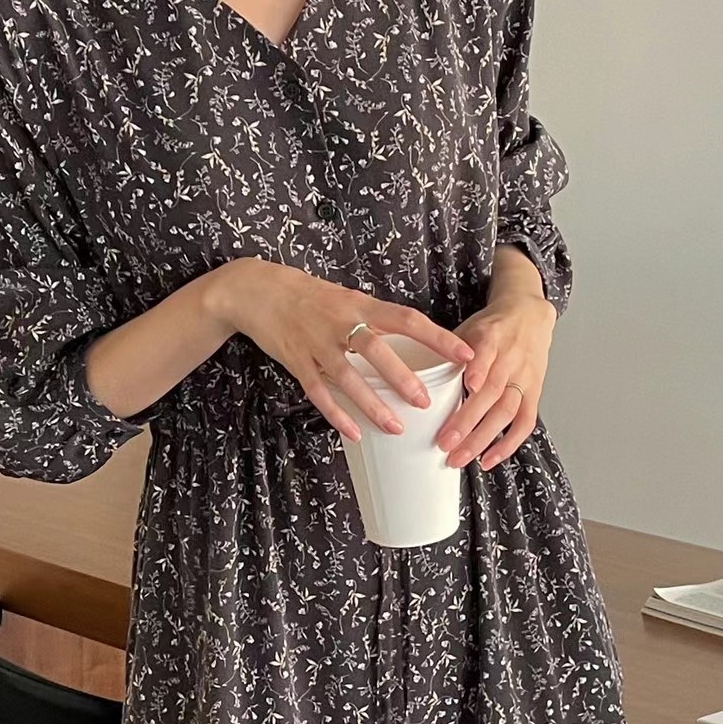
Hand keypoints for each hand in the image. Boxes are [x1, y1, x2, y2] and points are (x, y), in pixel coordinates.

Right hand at [209, 257, 475, 441]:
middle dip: (402, 377)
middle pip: (377, 350)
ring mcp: (317, 344)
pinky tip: (355, 433)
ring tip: (396, 427)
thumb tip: (413, 341)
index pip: (407, 319)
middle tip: (426, 402)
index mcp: (360, 305)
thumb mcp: (347, 298)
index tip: (466, 355)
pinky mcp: (297, 363)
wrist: (257, 290)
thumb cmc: (309, 296)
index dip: (438, 337)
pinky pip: (319, 393)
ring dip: (373, 404)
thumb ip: (375, 319)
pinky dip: (337, 415)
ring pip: (348, 378)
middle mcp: (341, 324)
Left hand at [438, 277, 556, 470]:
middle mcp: (510, 359)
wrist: (529, 317)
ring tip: (460, 458)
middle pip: (492, 392)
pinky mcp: (534, 393)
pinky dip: (507, 445)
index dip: (477, 370)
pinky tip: (488, 460)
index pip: (486, 354)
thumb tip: (413, 379)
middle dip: (468, 421)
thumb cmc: (491, 328)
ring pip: (506, 412)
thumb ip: (446, 351)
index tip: (466, 386)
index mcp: (491, 337)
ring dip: (482, 439)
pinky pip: (524, 423)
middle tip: (444, 444)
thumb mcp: (467, 329)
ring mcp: (524, 378)